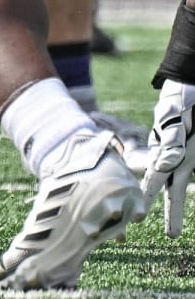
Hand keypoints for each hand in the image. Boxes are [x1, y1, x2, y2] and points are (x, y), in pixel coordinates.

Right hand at [142, 79, 194, 237]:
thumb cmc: (182, 94)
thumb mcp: (175, 112)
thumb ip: (171, 135)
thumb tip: (167, 163)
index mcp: (165, 147)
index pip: (155, 176)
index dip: (149, 194)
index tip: (141, 214)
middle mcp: (177, 156)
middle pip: (172, 188)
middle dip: (173, 212)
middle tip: (172, 235)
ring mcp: (190, 155)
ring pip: (183, 184)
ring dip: (180, 206)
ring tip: (176, 230)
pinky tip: (193, 193)